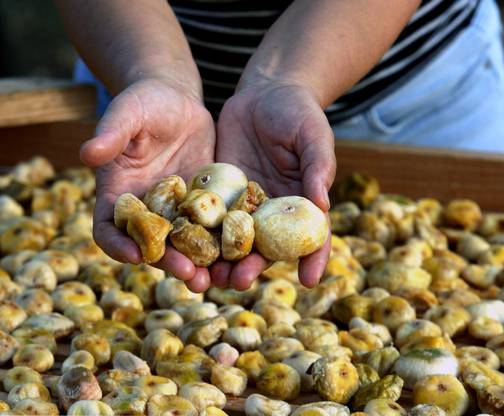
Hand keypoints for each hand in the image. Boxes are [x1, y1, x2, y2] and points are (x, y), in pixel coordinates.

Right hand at [81, 78, 215, 290]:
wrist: (177, 100)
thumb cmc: (144, 102)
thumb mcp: (127, 112)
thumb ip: (110, 133)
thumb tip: (87, 153)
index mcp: (118, 195)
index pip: (108, 229)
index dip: (118, 245)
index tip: (135, 256)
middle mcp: (145, 211)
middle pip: (151, 247)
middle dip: (168, 263)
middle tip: (190, 275)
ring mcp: (175, 212)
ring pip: (183, 247)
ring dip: (198, 265)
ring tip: (215, 279)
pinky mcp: (202, 206)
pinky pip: (211, 230)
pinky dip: (222, 245)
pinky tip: (240, 255)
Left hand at [213, 83, 334, 289]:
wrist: (263, 92)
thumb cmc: (298, 112)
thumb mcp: (313, 135)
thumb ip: (317, 167)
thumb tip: (322, 206)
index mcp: (300, 203)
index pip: (311, 236)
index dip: (312, 259)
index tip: (309, 281)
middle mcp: (270, 212)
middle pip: (264, 248)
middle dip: (251, 268)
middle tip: (238, 281)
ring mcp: (242, 206)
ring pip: (230, 241)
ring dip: (218, 262)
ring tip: (205, 279)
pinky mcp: (217, 194)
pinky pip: (206, 218)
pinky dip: (195, 235)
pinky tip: (181, 247)